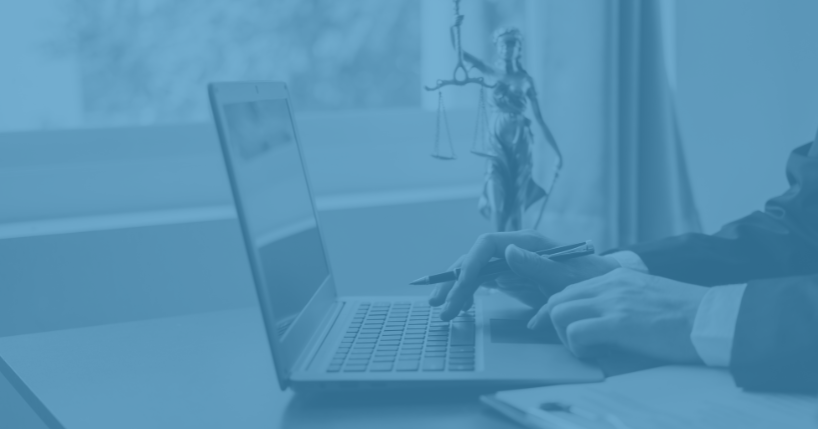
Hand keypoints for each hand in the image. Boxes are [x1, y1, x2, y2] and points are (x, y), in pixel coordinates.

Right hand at [428, 230, 619, 320]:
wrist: (604, 287)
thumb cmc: (590, 280)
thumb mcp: (568, 276)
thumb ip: (538, 265)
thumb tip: (507, 252)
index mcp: (527, 242)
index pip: (487, 245)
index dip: (470, 263)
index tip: (460, 286)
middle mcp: (514, 249)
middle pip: (474, 259)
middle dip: (454, 282)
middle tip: (440, 306)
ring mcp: (510, 262)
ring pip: (474, 271)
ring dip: (456, 290)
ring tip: (442, 311)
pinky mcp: (509, 277)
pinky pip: (482, 283)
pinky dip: (468, 294)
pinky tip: (458, 308)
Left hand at [528, 268, 707, 363]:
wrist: (712, 318)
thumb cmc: (687, 314)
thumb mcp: (647, 294)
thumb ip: (623, 299)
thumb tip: (604, 319)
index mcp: (616, 278)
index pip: (570, 290)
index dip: (556, 310)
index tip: (552, 326)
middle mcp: (609, 285)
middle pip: (557, 300)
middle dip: (555, 324)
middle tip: (571, 343)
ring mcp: (612, 302)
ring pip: (559, 313)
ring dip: (565, 336)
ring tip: (586, 349)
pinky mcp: (617, 322)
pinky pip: (575, 332)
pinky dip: (577, 347)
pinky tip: (595, 354)